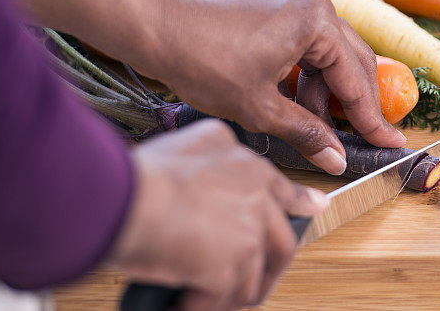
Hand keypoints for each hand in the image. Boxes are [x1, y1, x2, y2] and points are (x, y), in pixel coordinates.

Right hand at [111, 120, 327, 309]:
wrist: (126, 200)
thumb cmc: (140, 176)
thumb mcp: (185, 144)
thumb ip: (211, 152)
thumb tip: (215, 162)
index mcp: (244, 164)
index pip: (283, 188)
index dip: (299, 202)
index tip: (313, 208)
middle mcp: (256, 193)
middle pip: (282, 240)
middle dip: (268, 269)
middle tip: (251, 286)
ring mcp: (250, 229)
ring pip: (257, 275)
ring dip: (234, 293)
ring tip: (210, 300)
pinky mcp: (236, 262)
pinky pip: (228, 296)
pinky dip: (205, 305)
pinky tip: (184, 301)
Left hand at [129, 0, 405, 174]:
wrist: (153, 26)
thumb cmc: (203, 62)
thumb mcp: (260, 107)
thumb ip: (307, 133)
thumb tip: (338, 159)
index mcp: (317, 20)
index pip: (355, 78)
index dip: (371, 118)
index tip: (391, 142)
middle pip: (350, 59)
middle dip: (354, 103)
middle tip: (365, 138)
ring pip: (326, 51)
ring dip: (324, 89)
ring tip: (314, 127)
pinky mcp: (274, 0)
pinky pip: (305, 39)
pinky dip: (305, 71)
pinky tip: (294, 99)